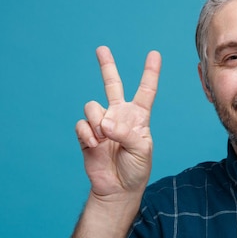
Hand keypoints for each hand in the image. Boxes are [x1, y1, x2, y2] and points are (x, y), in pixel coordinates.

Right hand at [76, 46, 161, 198]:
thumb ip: (125, 133)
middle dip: (107, 66)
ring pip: (92, 106)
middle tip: (101, 49)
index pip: (146, 91)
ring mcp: (102, 124)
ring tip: (104, 138)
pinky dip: (87, 133)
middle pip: (112, 85)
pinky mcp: (87, 134)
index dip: (150, 72)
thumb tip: (104, 122)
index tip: (154, 54)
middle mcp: (119, 115)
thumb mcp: (141, 150)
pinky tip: (94, 144)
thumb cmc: (136, 169)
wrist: (118, 188)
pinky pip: (82, 124)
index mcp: (138, 117)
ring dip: (98, 122)